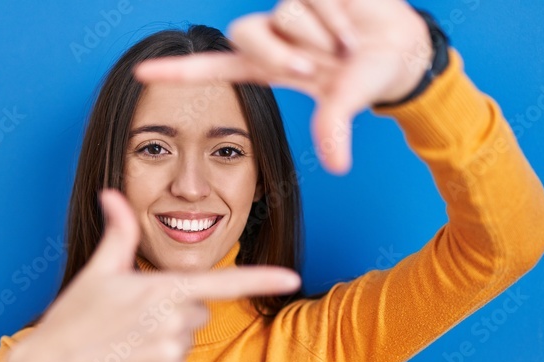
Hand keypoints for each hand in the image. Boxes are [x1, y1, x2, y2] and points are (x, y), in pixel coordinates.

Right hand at [6, 189, 301, 361]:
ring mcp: (171, 352)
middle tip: (133, 318)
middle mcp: (173, 321)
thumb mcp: (98, 272)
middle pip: (198, 311)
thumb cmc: (74, 317)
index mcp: (161, 289)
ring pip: (187, 338)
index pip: (223, 282)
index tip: (293, 278)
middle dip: (174, 312)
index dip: (261, 279)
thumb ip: (118, 234)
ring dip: (165, 338)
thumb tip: (112, 194)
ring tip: (127, 341)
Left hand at [133, 0, 432, 174]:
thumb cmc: (364, 77)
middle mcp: (275, 36)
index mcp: (268, 67)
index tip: (140, 73)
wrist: (403, 49)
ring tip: (345, 47)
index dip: (180, 71)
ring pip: (287, 11)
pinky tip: (352, 27)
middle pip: (246, 33)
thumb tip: (337, 165)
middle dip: (279, 52)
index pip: (214, 68)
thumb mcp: (346, 103)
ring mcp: (293, 10)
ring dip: (321, 33)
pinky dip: (338, 15)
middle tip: (314, 68)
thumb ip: (333, 126)